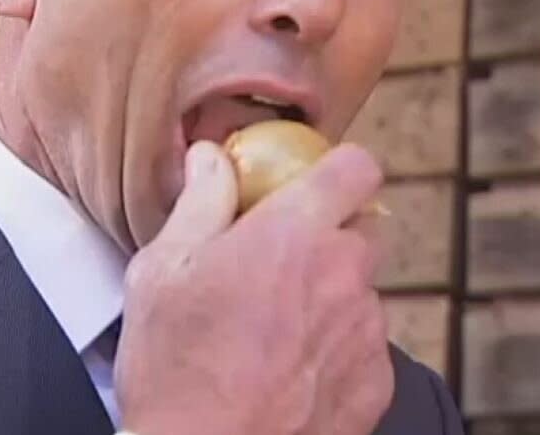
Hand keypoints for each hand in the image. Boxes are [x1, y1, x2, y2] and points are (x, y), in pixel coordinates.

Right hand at [115, 141, 393, 434]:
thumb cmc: (179, 371)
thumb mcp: (163, 271)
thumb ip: (200, 201)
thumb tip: (212, 160)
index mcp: (295, 234)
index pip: (357, 168)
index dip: (339, 170)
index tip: (315, 183)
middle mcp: (343, 274)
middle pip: (362, 230)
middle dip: (328, 238)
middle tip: (279, 265)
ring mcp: (365, 329)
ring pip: (362, 289)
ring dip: (331, 296)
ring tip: (276, 330)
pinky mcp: (376, 379)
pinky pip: (366, 343)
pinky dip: (339, 348)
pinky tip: (293, 368)